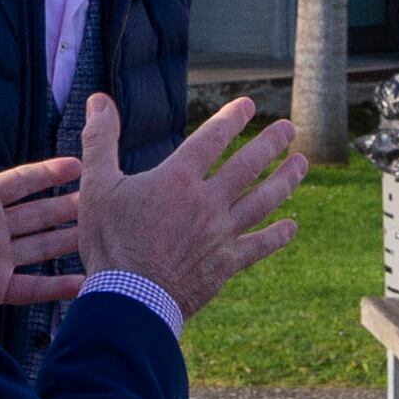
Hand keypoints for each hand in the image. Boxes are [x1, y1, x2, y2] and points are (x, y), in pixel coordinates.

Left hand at [0, 109, 86, 312]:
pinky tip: (84, 282)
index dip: (49, 173)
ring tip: (100, 233)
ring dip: (69, 240)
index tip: (80, 163)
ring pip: (41, 247)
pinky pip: (32, 287)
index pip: (21, 182)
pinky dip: (58, 288)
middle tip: (101, 198)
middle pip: (38, 214)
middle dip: (68, 206)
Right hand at [73, 92, 305, 316]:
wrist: (130, 299)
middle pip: (248, 165)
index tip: (248, 105)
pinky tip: (292, 227)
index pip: (212, 138)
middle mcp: (207, 201)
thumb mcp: (97, 186)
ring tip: (301, 164)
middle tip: (289, 128)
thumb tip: (98, 100)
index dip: (231, 118)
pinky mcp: (226, 263)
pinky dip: (277, 235)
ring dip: (285, 180)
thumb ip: (100, 140)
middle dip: (270, 143)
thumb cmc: (110, 242)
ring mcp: (221, 233)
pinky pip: (259, 245)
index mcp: (178, 178)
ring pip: (262, 200)